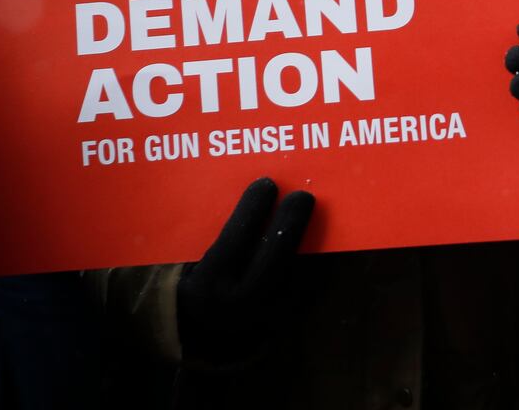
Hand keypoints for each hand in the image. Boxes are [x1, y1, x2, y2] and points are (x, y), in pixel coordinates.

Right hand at [177, 178, 313, 366]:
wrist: (211, 334)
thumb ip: (214, 234)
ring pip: (300, 275)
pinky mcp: (292, 324)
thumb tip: (255, 191)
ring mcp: (269, 320)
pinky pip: (312, 287)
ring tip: (320, 210)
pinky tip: (325, 236)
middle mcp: (239, 309)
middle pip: (274, 260)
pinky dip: (320, 260)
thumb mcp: (194, 263)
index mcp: (207, 289)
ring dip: (312, 240)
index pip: (234, 243)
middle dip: (291, 224)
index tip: (266, 183)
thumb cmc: (201, 284)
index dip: (252, 210)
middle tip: (302, 195)